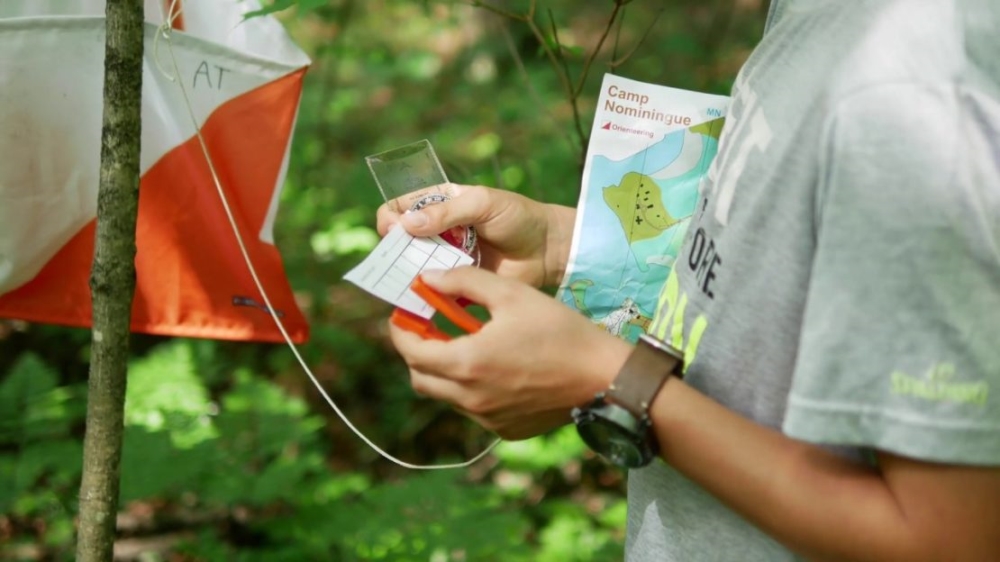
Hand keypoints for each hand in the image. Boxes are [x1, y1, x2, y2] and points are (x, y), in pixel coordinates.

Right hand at [376, 184, 575, 288]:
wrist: (546, 248)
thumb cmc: (518, 216)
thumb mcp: (483, 204)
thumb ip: (448, 212)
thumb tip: (407, 223)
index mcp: (440, 204)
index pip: (400, 207)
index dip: (391, 217)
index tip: (394, 229)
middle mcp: (437, 231)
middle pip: (400, 240)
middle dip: (395, 249)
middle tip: (401, 258)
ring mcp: (445, 258)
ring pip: (412, 266)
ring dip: (407, 272)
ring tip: (411, 278)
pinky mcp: (455, 282)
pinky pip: (432, 289)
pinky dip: (424, 293)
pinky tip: (423, 296)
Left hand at [389, 267, 630, 439]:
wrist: (604, 377)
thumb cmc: (559, 330)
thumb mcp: (512, 293)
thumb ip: (464, 282)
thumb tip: (428, 278)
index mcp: (467, 363)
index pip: (411, 351)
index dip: (401, 330)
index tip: (404, 314)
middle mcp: (470, 398)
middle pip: (420, 379)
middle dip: (417, 353)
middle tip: (429, 329)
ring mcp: (487, 418)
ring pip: (446, 396)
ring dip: (445, 370)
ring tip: (466, 344)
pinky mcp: (505, 429)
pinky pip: (474, 409)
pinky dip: (472, 389)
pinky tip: (496, 367)